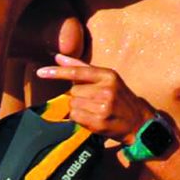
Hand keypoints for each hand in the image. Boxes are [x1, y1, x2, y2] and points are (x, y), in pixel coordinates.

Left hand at [37, 54, 158, 142]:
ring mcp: (103, 107)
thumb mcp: (106, 77)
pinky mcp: (99, 122)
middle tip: (92, 100)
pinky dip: (79, 117)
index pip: (77, 72)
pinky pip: (75, 117)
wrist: (139, 121)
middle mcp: (107, 90)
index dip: (57, 72)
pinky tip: (91, 117)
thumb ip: (81, 66)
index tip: (41, 72)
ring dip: (78, 107)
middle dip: (78, 96)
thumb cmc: (119, 96)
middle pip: (73, 91)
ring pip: (73, 104)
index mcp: (108, 75)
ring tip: (94, 109)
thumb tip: (58, 56)